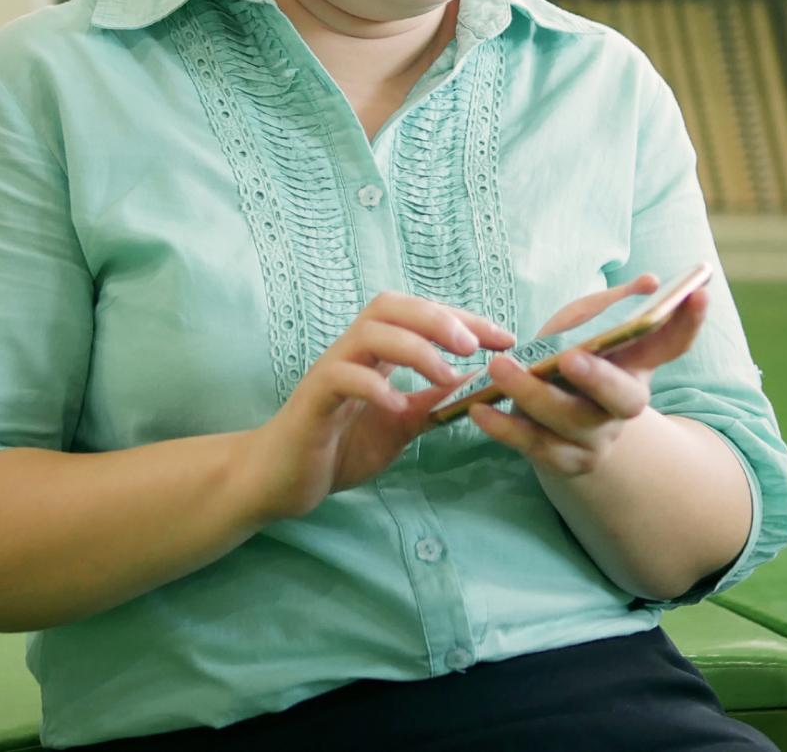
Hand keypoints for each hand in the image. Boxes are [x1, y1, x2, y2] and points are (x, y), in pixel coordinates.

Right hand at [247, 292, 515, 520]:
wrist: (281, 481)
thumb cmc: (338, 447)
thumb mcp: (399, 424)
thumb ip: (432, 402)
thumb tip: (478, 381)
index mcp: (375, 352)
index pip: (420, 315)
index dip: (463, 319)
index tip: (504, 336)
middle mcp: (352, 351)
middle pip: (391, 306)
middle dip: (437, 318)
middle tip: (472, 345)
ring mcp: (330, 371)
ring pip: (369, 333)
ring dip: (414, 348)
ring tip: (445, 376)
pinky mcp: (312, 400)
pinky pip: (341, 377)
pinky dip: (373, 386)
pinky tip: (396, 406)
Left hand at [469, 273, 708, 477]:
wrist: (552, 423)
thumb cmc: (570, 357)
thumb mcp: (585, 325)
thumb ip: (611, 306)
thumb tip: (651, 283)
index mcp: (635, 367)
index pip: (670, 344)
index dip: (688, 322)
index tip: (698, 292)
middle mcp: (622, 407)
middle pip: (624, 400)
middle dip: (600, 379)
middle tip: (570, 357)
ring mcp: (595, 438)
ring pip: (570, 423)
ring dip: (533, 396)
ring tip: (499, 368)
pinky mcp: (562, 461)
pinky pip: (534, 447)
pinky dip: (506, 429)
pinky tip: (482, 410)